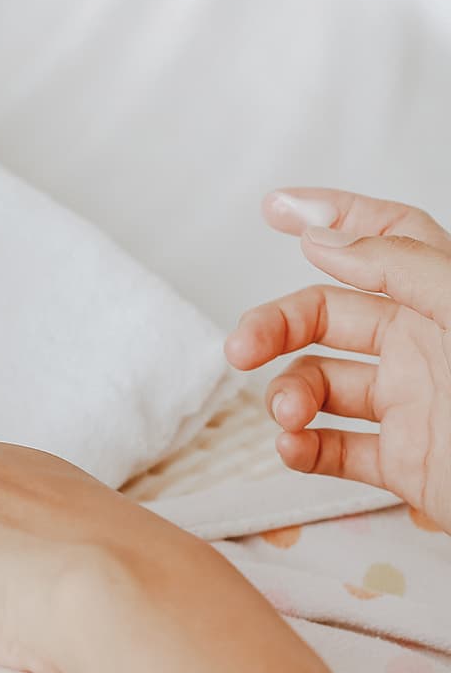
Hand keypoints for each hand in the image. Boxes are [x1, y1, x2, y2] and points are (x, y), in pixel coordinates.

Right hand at [225, 188, 450, 530]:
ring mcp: (412, 404)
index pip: (386, 238)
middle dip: (276, 326)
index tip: (277, 210)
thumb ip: (398, 267)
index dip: (334, 214)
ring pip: (322, 384)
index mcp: (444, 299)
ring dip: (286, 396)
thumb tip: (324, 238)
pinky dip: (302, 449)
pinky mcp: (406, 463)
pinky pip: (335, 449)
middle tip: (241, 348)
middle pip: (328, 315)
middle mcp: (425, 345)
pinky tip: (292, 448)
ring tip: (285, 417)